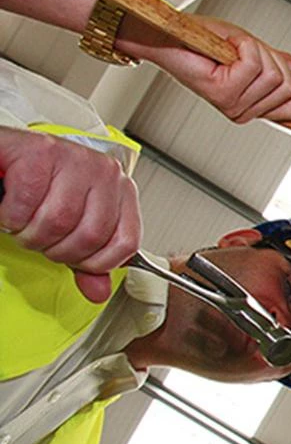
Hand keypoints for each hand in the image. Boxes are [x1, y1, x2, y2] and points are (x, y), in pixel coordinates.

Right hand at [0, 127, 140, 301]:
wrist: (7, 158)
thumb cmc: (42, 189)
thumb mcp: (72, 228)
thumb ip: (87, 260)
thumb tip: (98, 293)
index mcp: (120, 190)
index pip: (126, 243)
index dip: (95, 262)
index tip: (73, 258)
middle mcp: (104, 172)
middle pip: (89, 236)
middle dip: (56, 249)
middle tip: (41, 237)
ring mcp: (74, 158)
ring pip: (57, 222)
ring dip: (30, 233)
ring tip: (24, 221)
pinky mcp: (39, 151)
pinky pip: (25, 205)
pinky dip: (10, 216)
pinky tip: (11, 207)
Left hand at [131, 15, 290, 123]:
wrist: (170, 37)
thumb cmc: (204, 43)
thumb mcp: (255, 51)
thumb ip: (283, 65)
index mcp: (252, 108)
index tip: (278, 61)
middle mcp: (243, 112)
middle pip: (288, 87)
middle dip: (275, 59)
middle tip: (249, 51)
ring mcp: (233, 105)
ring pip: (273, 75)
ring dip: (258, 50)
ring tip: (237, 50)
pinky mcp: (223, 92)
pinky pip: (254, 64)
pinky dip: (246, 46)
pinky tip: (230, 48)